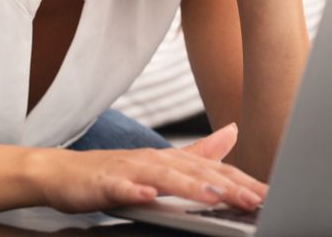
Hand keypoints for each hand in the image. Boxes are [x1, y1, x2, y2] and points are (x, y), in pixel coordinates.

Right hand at [35, 123, 267, 213]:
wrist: (63, 172)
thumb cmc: (115, 170)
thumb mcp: (162, 162)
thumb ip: (199, 151)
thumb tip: (233, 132)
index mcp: (171, 159)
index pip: (213, 170)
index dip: (241, 182)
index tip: (268, 194)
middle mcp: (155, 160)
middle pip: (196, 173)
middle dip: (227, 187)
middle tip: (254, 199)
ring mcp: (130, 170)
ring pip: (164, 177)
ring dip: (191, 187)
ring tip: (216, 197)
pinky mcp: (105, 183)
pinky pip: (121, 187)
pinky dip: (135, 190)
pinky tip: (148, 196)